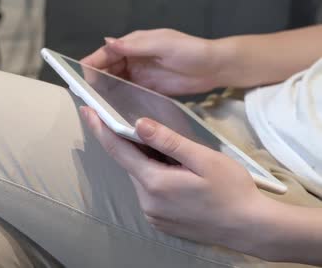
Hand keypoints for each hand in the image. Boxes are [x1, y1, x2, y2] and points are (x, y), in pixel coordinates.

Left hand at [80, 106, 273, 253]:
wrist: (251, 228)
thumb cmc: (232, 190)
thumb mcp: (203, 159)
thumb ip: (168, 141)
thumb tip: (138, 124)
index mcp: (154, 183)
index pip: (117, 150)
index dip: (100, 128)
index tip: (86, 110)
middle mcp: (146, 201)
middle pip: (131, 163)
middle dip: (134, 144)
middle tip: (150, 130)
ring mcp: (152, 214)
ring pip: (141, 177)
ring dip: (149, 162)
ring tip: (177, 158)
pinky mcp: (160, 221)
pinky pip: (150, 192)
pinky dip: (156, 178)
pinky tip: (178, 175)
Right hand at [81, 29, 223, 95]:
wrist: (215, 68)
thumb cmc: (190, 51)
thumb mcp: (163, 45)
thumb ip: (135, 45)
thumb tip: (108, 42)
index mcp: (135, 43)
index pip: (107, 53)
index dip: (92, 62)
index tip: (80, 75)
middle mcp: (133, 58)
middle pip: (107, 68)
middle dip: (95, 78)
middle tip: (85, 94)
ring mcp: (140, 74)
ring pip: (115, 81)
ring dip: (105, 89)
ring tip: (95, 102)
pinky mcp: (147, 88)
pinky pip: (127, 92)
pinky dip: (118, 98)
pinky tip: (112, 107)